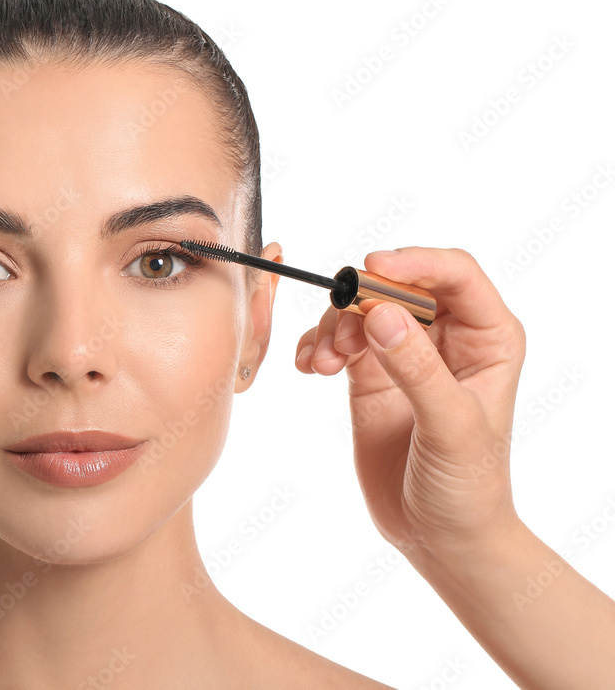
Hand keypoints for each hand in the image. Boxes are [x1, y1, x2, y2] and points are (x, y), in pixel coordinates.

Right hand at [294, 247, 525, 556]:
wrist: (439, 535)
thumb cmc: (468, 487)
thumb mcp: (450, 426)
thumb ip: (417, 369)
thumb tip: (381, 314)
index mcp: (488, 338)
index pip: (455, 275)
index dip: (414, 263)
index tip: (371, 269)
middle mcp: (448, 338)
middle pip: (400, 285)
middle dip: (362, 298)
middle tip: (339, 332)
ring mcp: (406, 354)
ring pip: (363, 308)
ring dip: (334, 325)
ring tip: (322, 363)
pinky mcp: (371, 375)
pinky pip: (340, 338)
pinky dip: (318, 344)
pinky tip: (311, 367)